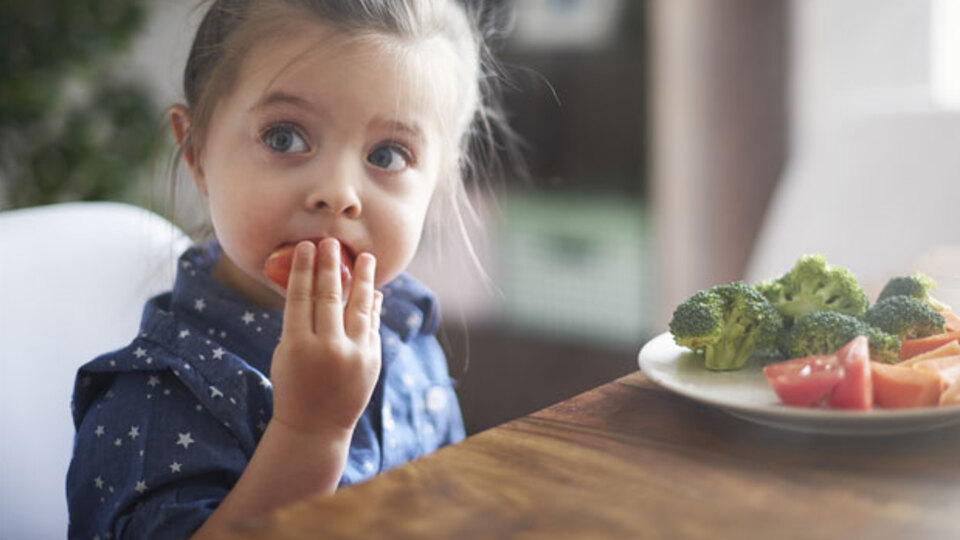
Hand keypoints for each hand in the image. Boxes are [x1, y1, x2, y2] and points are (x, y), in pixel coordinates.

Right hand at [269, 239, 382, 435]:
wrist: (316, 426)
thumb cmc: (294, 385)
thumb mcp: (286, 353)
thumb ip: (300, 322)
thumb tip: (318, 286)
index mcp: (296, 346)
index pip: (300, 297)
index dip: (304, 269)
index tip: (307, 247)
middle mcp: (327, 349)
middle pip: (329, 297)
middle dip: (331, 266)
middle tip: (332, 242)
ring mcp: (353, 355)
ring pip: (360, 307)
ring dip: (363, 279)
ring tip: (366, 257)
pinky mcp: (372, 361)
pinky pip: (372, 325)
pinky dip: (373, 307)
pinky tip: (373, 291)